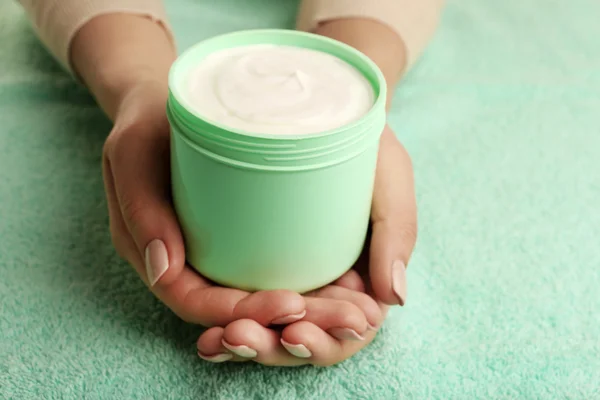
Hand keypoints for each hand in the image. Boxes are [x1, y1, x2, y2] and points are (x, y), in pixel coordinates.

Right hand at [102, 81, 379, 340]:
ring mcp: (218, 253)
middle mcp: (190, 265)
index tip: (291, 304)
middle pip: (239, 312)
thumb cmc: (148, 123)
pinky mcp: (243, 237)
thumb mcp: (133, 152)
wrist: (168, 104)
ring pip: (261, 298)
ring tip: (360, 311)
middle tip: (347, 317)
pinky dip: (310, 287)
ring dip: (311, 314)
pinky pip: (273, 271)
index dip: (241, 315)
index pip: (197, 302)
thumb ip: (141, 206)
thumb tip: (162, 271)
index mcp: (158, 257)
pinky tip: (351, 286)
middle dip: (292, 322)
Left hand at [196, 125, 417, 364]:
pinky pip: (235, 302)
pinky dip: (220, 322)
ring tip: (221, 338)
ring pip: (265, 327)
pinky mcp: (250, 260)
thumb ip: (398, 229)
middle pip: (299, 337)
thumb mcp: (388, 175)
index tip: (297, 333)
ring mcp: (287, 275)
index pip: (345, 329)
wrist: (320, 109)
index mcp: (358, 277)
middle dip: (272, 346)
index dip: (324, 342)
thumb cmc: (362, 142)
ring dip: (243, 342)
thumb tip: (394, 299)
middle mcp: (320, 284)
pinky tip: (204, 333)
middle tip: (243, 334)